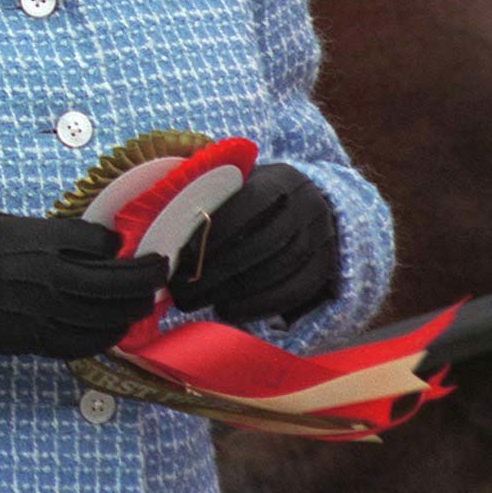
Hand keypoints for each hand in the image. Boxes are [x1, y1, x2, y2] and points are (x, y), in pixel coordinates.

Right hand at [0, 213, 167, 367]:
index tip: (126, 244)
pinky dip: (109, 335)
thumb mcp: (0, 225)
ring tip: (145, 299)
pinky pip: (87, 342)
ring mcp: (45, 312)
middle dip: (148, 275)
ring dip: (134, 307)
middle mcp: (49, 276)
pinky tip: (115, 327)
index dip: (119, 243)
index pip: (101, 242)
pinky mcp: (36, 340)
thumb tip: (86, 240)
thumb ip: (44, 232)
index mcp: (37, 240)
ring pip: (110, 314)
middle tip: (161, 269)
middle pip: (119, 280)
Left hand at [166, 163, 337, 325]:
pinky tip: (229, 312)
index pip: (248, 203)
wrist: (312, 203)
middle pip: (261, 243)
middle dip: (216, 270)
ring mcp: (322, 239)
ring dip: (234, 292)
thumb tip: (164, 207)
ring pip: (278, 270)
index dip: (214, 230)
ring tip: (198, 303)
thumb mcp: (240, 181)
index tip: (180, 253)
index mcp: (281, 180)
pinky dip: (260, 306)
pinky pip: (295, 292)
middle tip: (180, 290)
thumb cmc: (256, 192)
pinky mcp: (327, 268)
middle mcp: (308, 208)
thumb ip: (212, 190)